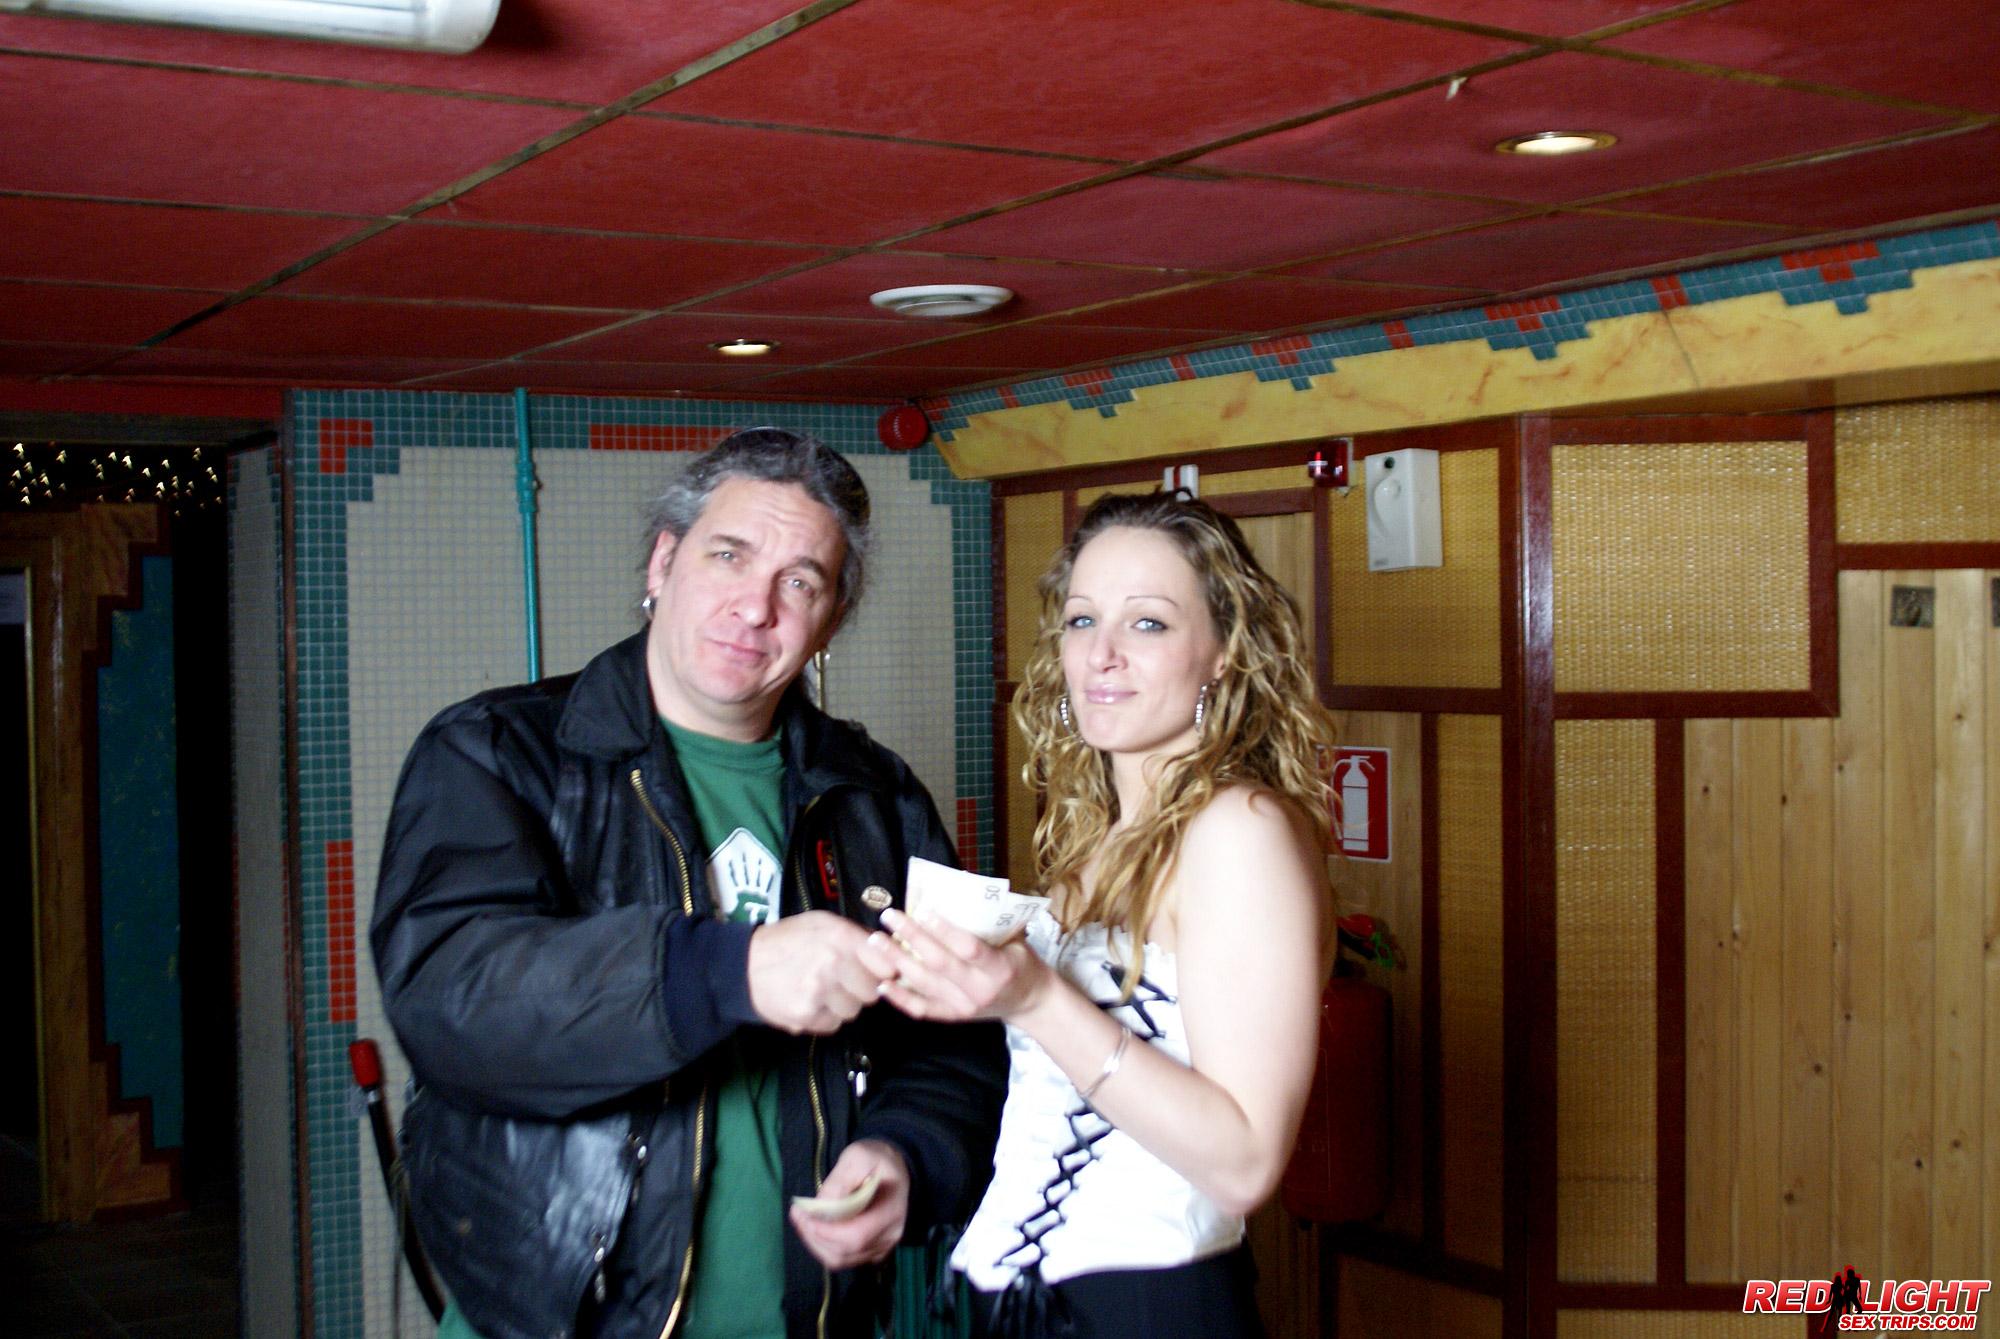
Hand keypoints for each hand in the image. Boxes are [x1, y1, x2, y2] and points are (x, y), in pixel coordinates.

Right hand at [747, 911, 893, 1034]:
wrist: (742, 965)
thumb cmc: (786, 941)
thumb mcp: (821, 924)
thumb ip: (855, 935)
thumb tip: (888, 952)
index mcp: (841, 937)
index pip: (886, 965)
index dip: (882, 972)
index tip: (875, 973)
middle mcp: (833, 963)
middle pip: (872, 992)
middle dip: (860, 989)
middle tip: (840, 981)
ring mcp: (819, 990)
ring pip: (853, 1011)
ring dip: (841, 1005)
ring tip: (820, 990)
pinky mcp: (806, 1014)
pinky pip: (832, 1024)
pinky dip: (823, 1018)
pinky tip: (808, 1002)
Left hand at [789, 1139, 909, 1269]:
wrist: (893, 1169)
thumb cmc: (876, 1159)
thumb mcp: (858, 1156)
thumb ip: (840, 1180)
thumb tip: (821, 1206)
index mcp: (891, 1211)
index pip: (856, 1235)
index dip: (827, 1231)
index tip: (805, 1215)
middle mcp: (889, 1236)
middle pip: (845, 1251)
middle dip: (815, 1235)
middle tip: (797, 1214)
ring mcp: (881, 1247)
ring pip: (840, 1259)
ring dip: (815, 1242)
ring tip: (802, 1220)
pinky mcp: (871, 1251)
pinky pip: (843, 1258)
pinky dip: (823, 1246)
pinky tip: (814, 1227)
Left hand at [861, 908, 1050, 1023]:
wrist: (1031, 1002)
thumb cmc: (1021, 961)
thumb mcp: (1016, 938)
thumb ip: (990, 919)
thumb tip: (958, 883)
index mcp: (1000, 968)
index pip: (968, 948)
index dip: (944, 930)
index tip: (922, 910)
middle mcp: (979, 990)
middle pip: (939, 964)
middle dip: (911, 938)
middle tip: (889, 917)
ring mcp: (964, 1007)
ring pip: (925, 984)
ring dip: (898, 962)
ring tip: (877, 941)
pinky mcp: (954, 1017)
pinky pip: (922, 1010)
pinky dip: (900, 998)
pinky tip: (882, 984)